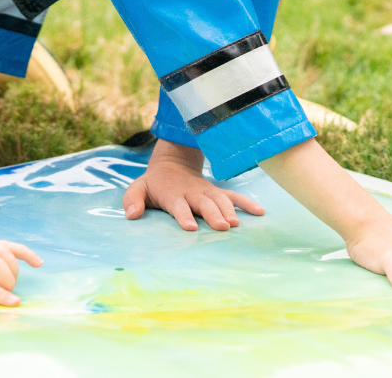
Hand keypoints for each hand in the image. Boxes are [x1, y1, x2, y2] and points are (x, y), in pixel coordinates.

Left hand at [122, 139, 264, 230]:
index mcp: (173, 195)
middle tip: (223, 227)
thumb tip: (132, 215)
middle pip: (204, 204)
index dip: (184, 215)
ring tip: (237, 224)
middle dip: (213, 215)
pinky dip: (247, 203)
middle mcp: (192, 193)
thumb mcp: (138, 188)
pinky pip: (234, 196)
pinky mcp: (217, 193)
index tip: (190, 227)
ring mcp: (207, 192)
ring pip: (220, 200)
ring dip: (230, 211)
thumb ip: (133, 200)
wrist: (172, 164)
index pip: (178, 206)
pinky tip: (260, 212)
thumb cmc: (154, 183)